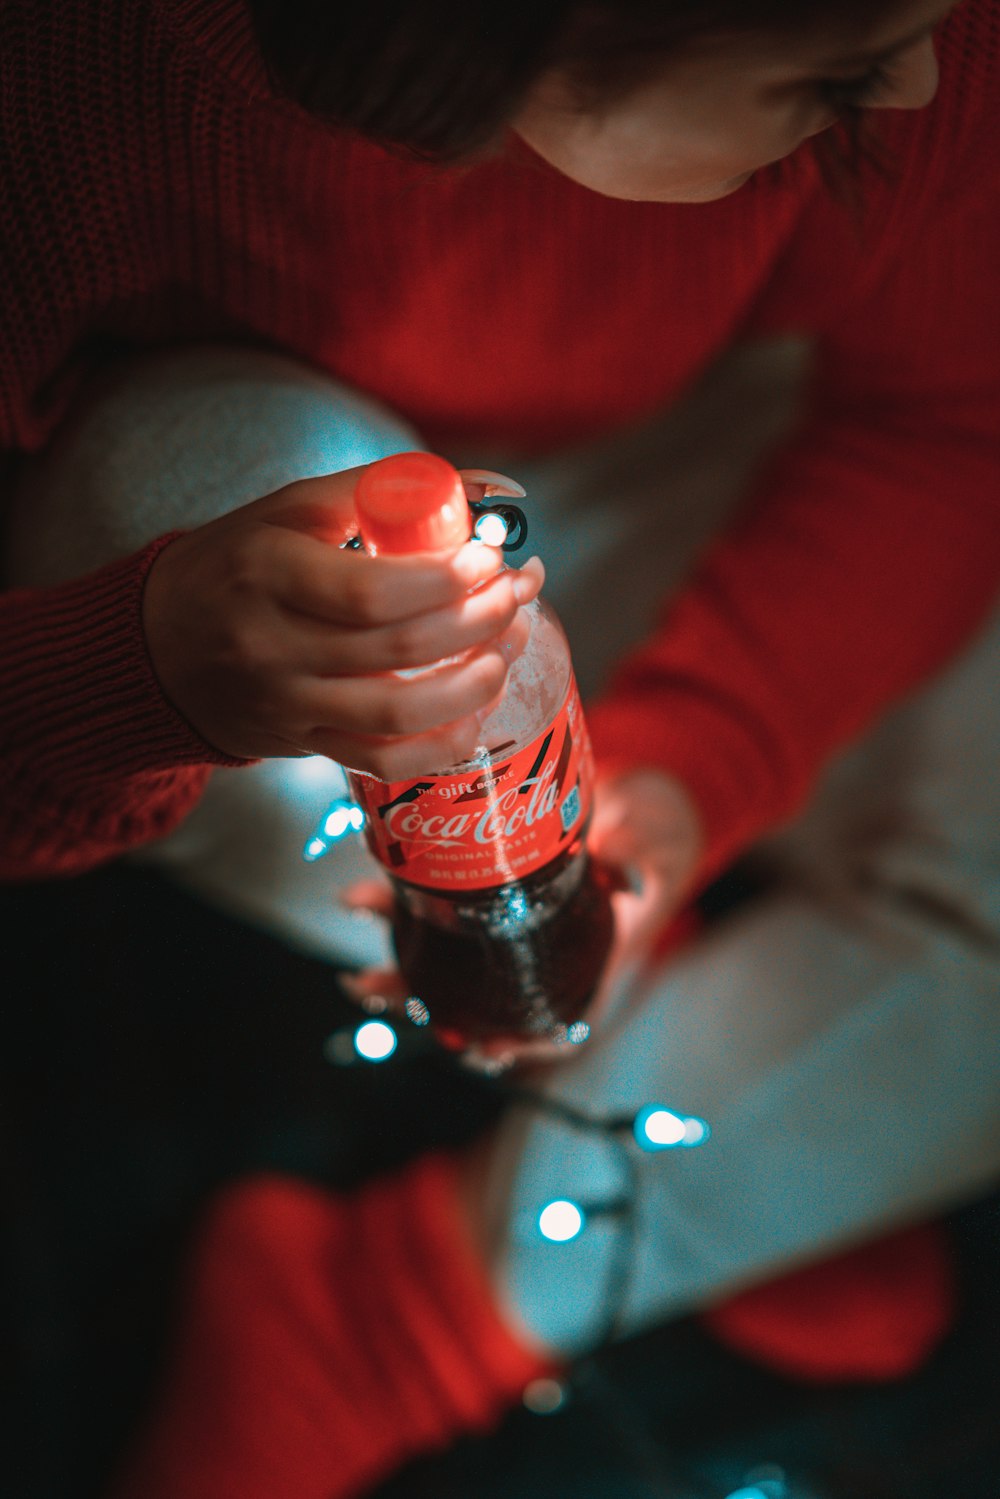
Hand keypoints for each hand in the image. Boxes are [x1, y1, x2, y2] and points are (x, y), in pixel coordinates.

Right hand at [142, 466, 543, 777]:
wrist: (154, 649)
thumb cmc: (233, 566)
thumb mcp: (284, 511)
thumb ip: (375, 491)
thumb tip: (479, 485)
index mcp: (266, 574)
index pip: (371, 591)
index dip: (446, 579)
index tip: (490, 560)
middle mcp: (272, 647)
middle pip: (399, 648)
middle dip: (480, 619)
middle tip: (518, 592)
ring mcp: (287, 706)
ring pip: (400, 713)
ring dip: (475, 682)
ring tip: (511, 645)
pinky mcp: (302, 746)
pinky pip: (385, 761)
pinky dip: (445, 742)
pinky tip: (477, 709)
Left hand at [338, 768, 703, 1067]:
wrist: (638, 793)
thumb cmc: (657, 831)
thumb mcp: (656, 846)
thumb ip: (640, 863)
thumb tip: (629, 880)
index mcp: (590, 964)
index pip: (556, 1025)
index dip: (520, 1043)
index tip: (485, 1046)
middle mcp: (540, 960)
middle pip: (480, 1005)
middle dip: (426, 1008)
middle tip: (381, 994)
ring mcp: (507, 933)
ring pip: (446, 970)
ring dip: (396, 974)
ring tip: (355, 973)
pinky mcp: (482, 897)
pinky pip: (434, 917)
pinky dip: (394, 914)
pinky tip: (360, 898)